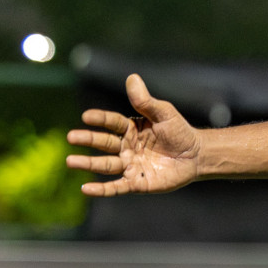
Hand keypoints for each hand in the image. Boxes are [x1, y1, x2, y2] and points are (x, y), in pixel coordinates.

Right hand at [66, 74, 202, 196]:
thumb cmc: (180, 131)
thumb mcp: (164, 113)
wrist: (197, 156)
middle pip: (104, 143)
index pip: (112, 123)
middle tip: (71, 137)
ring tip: (70, 161)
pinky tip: (86, 189)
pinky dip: (101, 189)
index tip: (86, 116)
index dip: (100, 119)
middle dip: (88, 140)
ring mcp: (130, 165)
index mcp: (131, 129)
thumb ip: (146, 101)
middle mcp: (126, 147)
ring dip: (88, 164)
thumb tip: (132, 77)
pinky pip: (116, 187)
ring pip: (105, 165)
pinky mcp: (136, 182)